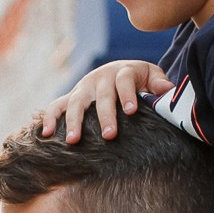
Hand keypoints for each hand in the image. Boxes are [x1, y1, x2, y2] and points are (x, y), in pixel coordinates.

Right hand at [40, 60, 171, 143]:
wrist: (118, 71)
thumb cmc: (139, 79)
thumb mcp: (151, 75)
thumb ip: (159, 82)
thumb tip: (166, 90)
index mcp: (122, 71)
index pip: (125, 81)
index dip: (127, 94)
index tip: (131, 110)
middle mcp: (100, 78)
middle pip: (101, 96)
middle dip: (105, 115)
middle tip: (109, 135)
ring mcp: (83, 88)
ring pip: (76, 102)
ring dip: (74, 121)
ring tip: (73, 141)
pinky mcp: (71, 97)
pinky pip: (56, 106)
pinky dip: (50, 118)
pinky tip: (46, 134)